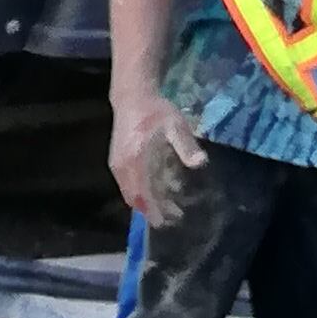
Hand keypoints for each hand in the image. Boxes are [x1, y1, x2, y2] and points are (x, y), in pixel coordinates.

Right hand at [109, 89, 204, 218]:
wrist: (132, 97)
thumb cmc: (157, 110)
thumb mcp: (176, 125)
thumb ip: (186, 145)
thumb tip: (200, 164)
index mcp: (136, 161)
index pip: (143, 194)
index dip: (155, 209)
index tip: (168, 220)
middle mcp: (122, 168)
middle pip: (135, 197)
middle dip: (152, 209)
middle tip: (172, 216)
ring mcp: (117, 166)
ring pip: (130, 192)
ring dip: (147, 201)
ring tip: (167, 206)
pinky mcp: (116, 161)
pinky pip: (127, 184)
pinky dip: (141, 191)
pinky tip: (156, 189)